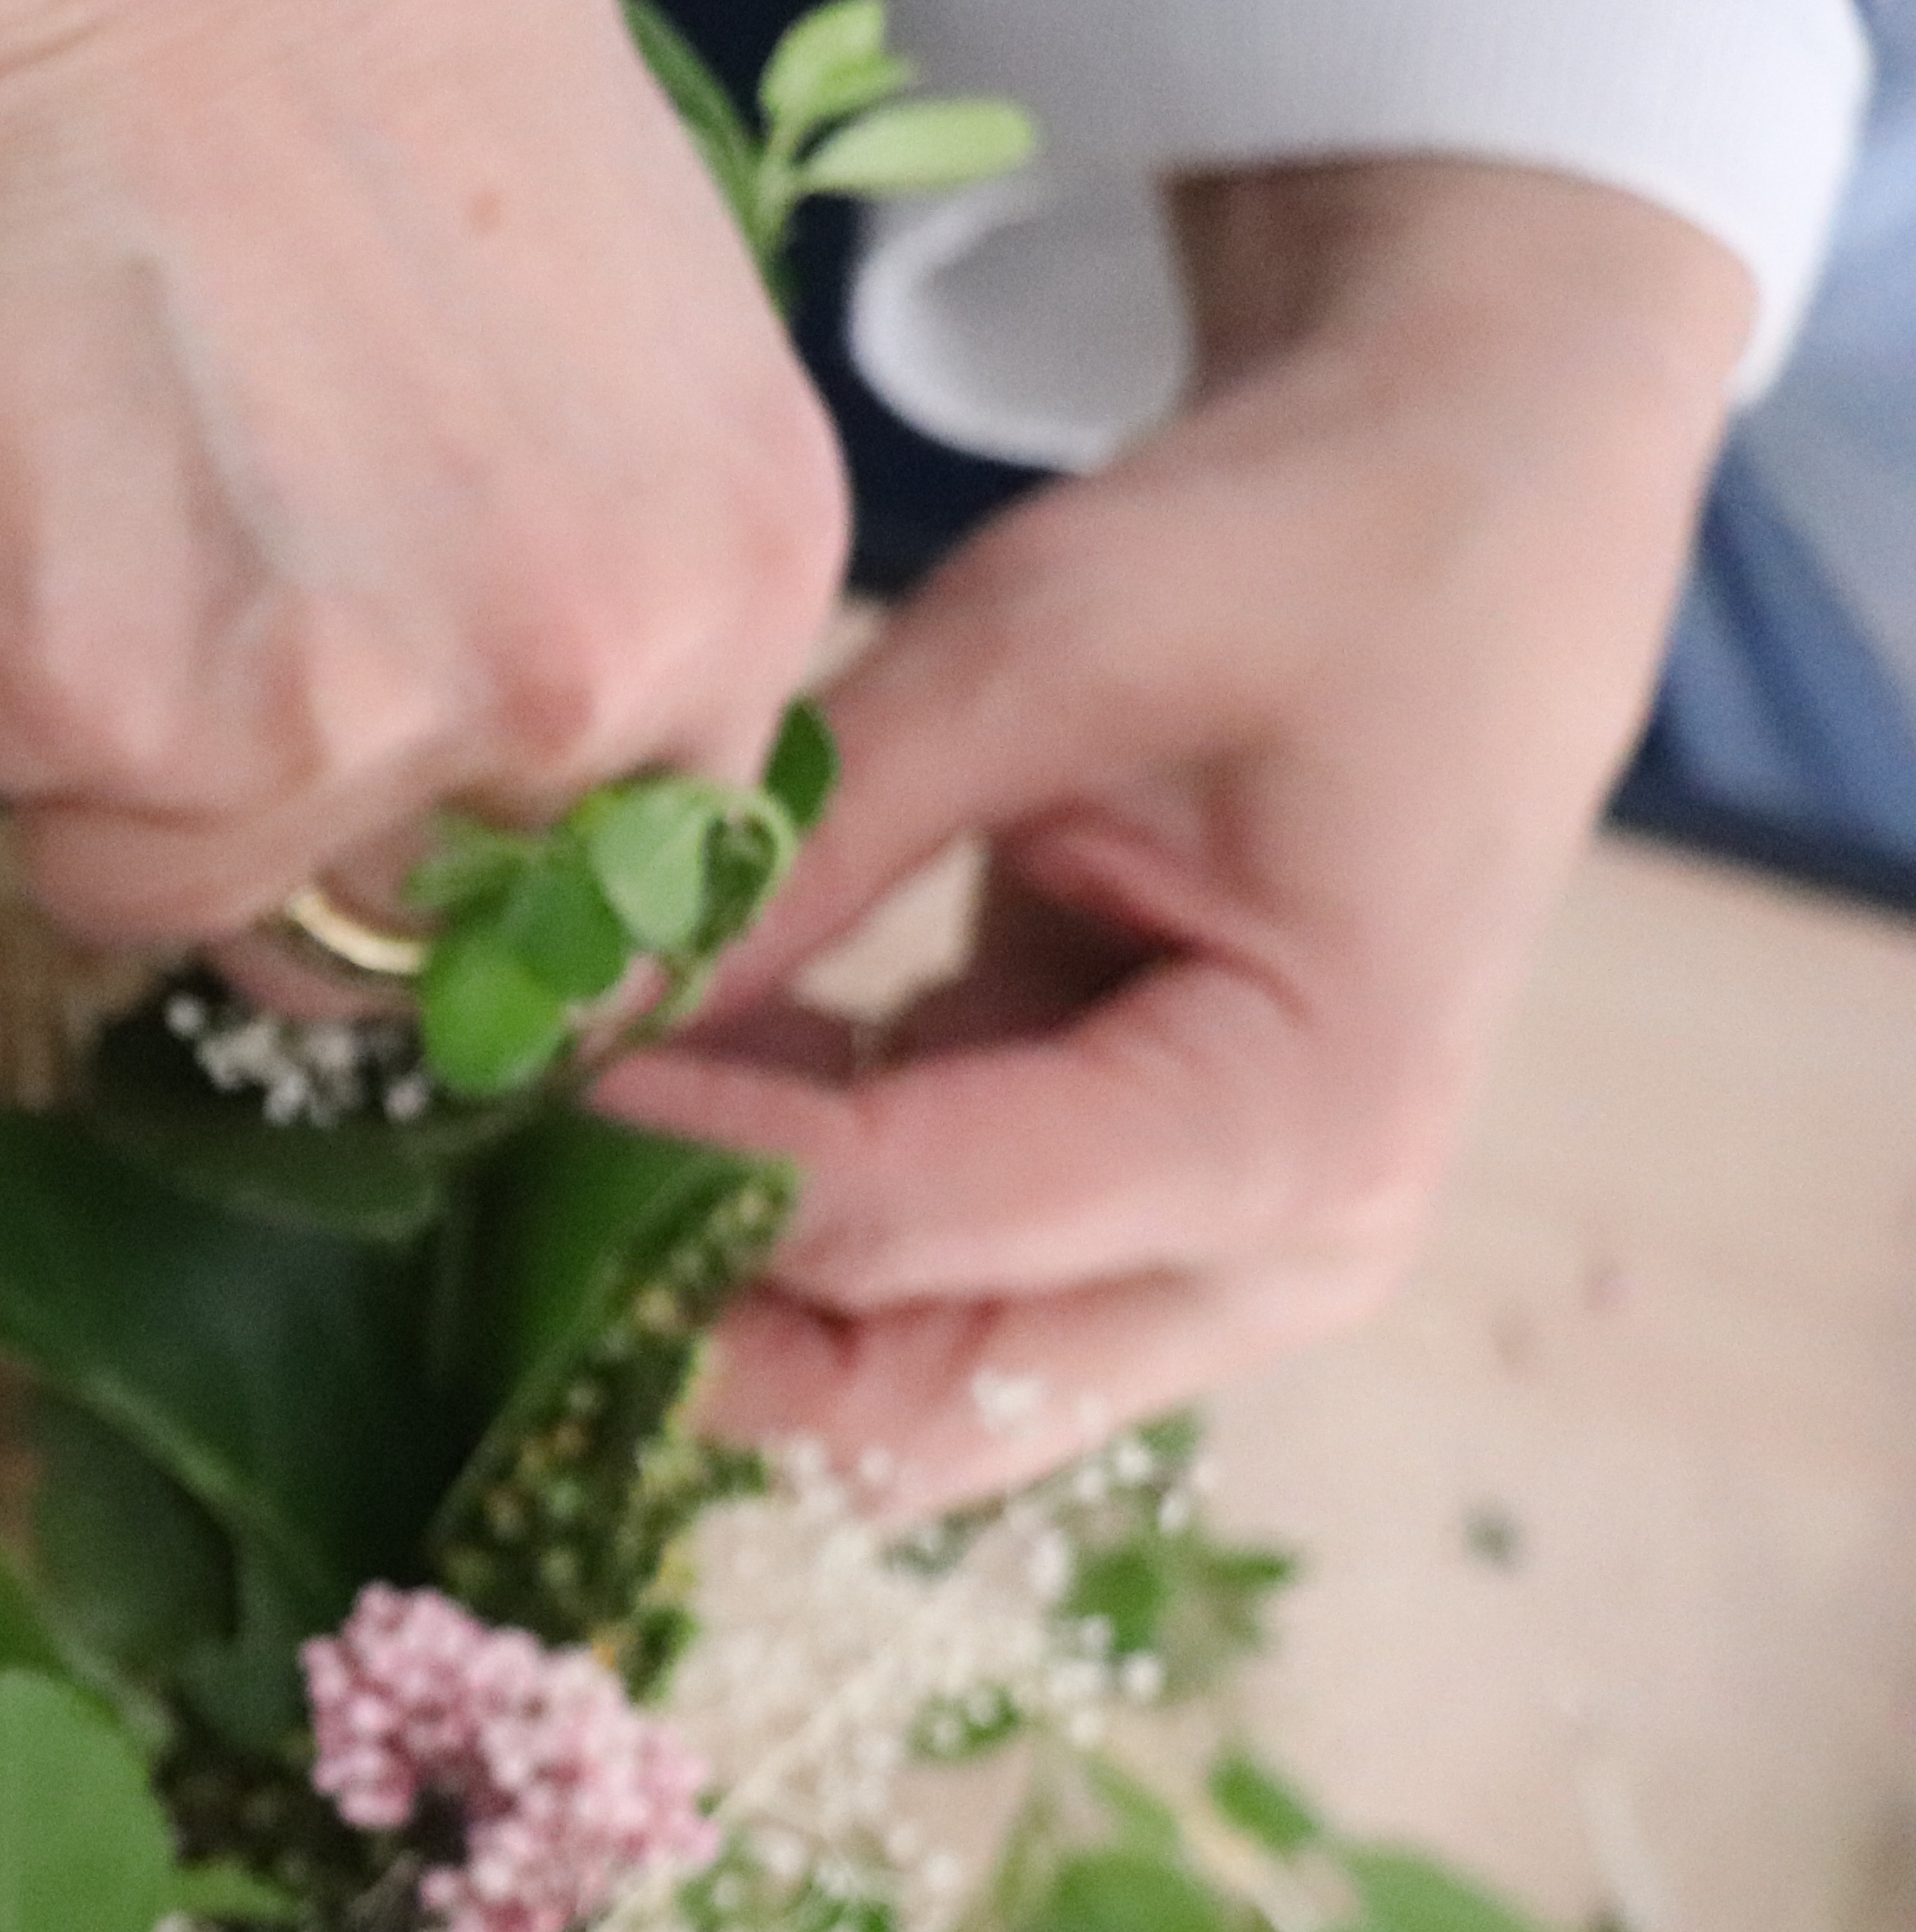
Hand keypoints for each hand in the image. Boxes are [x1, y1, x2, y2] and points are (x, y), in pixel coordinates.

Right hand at [0, 0, 843, 947]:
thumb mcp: (627, 283)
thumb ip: (596, 527)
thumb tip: (483, 683)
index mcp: (733, 585)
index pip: (633, 876)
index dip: (485, 847)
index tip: (386, 801)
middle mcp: (549, 701)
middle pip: (406, 934)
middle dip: (295, 845)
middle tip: (195, 672)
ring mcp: (296, 738)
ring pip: (167, 897)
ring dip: (111, 781)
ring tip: (79, 539)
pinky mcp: (53, 718)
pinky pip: (5, 791)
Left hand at [600, 156, 1753, 1510]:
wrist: (1464, 528)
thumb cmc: (1301, 558)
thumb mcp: (1045, 648)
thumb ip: (816, 835)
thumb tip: (574, 989)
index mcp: (1290, 1128)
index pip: (895, 1221)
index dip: (664, 1167)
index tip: (493, 1074)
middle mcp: (1270, 1257)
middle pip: (895, 1403)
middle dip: (671, 1313)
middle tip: (466, 1166)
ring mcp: (1202, 1265)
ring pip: (884, 1385)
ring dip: (699, 1279)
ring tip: (518, 1122)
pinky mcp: (1124, 1220)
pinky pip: (902, 1283)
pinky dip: (758, 1207)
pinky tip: (636, 1070)